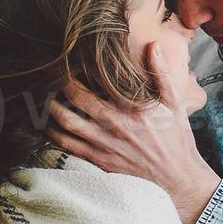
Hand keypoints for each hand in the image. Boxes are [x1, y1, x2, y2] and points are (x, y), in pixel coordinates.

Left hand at [47, 42, 219, 223]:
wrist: (177, 177)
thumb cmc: (176, 138)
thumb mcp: (174, 103)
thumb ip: (161, 74)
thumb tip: (153, 46)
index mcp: (132, 108)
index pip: (98, 81)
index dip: (81, 68)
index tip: (71, 58)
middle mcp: (115, 126)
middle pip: (74, 101)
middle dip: (59, 86)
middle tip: (50, 75)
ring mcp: (104, 145)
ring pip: (66, 124)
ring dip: (51, 109)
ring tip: (45, 97)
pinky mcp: (100, 161)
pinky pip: (69, 147)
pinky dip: (55, 135)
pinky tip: (50, 126)